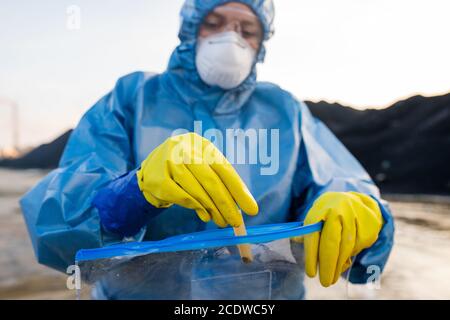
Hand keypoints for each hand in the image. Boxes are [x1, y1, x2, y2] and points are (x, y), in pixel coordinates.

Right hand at [136, 133, 258, 227]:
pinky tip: (204, 214)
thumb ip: (221, 182)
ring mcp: (169, 162)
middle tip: (235, 222)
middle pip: (211, 180)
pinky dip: (195, 207)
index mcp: (203, 144)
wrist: (153, 168)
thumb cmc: (188, 169)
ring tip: (220, 221)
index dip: (239, 190)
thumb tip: (242, 206)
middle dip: (226, 204)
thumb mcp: (205, 167)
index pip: (225, 169)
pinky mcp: (158, 177)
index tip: (251, 209)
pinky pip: (181, 197)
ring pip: (196, 190)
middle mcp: (186, 149)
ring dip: (212, 209)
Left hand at [297, 192, 382, 286]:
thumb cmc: (328, 214)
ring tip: (332, 276)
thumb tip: (296, 242)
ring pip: (347, 247)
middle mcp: (338, 210)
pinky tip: (344, 259)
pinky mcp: (369, 223)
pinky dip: (350, 256)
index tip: (311, 273)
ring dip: (339, 265)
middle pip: (332, 242)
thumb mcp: (316, 217)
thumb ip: (308, 232)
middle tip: (325, 282)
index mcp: (320, 209)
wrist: (354, 199)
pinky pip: (359, 246)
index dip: (312, 255)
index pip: (314, 234)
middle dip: (328, 265)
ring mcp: (355, 216)